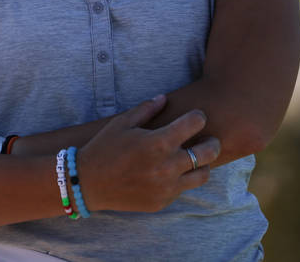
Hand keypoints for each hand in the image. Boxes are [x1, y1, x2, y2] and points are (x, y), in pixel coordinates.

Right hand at [76, 95, 220, 212]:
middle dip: (212, 142)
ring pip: (203, 175)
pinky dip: (181, 180)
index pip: (196, 123)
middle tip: (208, 139)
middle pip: (209, 151)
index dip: (198, 116)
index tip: (196, 116)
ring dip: (202, 165)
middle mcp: (167, 166)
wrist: (87, 184)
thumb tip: (164, 98)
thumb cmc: (104, 148)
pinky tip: (170, 173)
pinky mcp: (162, 202)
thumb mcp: (123, 123)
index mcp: (159, 142)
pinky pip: (182, 189)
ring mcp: (166, 187)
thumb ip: (147, 108)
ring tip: (194, 159)